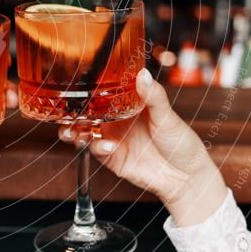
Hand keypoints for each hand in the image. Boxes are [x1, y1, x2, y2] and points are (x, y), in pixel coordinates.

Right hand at [59, 68, 227, 225]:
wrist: (186, 177)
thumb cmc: (182, 143)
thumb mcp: (168, 116)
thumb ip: (153, 97)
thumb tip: (143, 74)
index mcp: (128, 105)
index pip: (103, 93)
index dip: (87, 90)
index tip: (75, 84)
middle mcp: (117, 121)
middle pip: (87, 113)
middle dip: (71, 112)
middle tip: (64, 112)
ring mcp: (113, 139)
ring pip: (84, 132)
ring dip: (75, 131)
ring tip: (73, 131)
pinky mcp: (112, 159)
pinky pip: (96, 151)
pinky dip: (97, 147)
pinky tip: (108, 146)